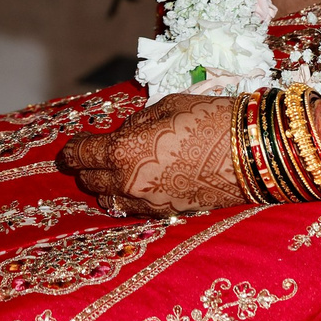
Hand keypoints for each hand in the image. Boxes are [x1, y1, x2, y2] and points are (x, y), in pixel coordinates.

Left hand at [56, 94, 245, 218]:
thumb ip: (136, 122)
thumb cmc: (208, 118)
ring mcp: (148, 203)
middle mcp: (129, 183)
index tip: (68, 147)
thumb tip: (125, 132)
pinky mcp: (168, 214)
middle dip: (87, 167)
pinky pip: (134, 208)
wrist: (252, 153)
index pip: (81, 155)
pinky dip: (129, 197)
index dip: (70, 150)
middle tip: (91, 154)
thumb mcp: (166, 106)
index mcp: (123, 152)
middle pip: (91, 181)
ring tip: (114, 170)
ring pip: (110, 200)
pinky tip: (138, 183)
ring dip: (106, 185)